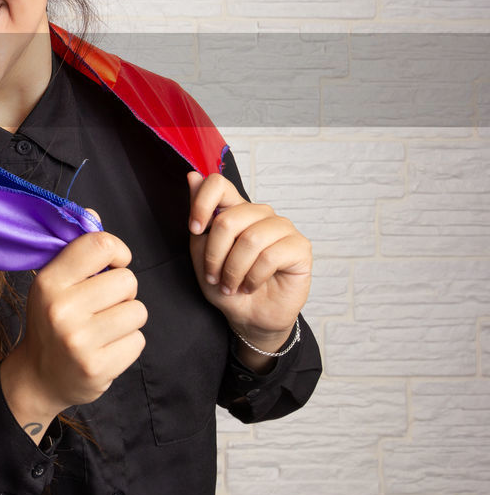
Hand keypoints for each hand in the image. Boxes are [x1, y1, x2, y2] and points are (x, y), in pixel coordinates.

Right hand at [0, 226, 146, 437]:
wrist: (40, 377)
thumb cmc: (52, 321)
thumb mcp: (53, 283)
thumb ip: (76, 250)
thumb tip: (93, 214)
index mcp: (49, 281)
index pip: (100, 245)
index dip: (117, 251)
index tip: (112, 264)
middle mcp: (61, 309)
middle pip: (127, 280)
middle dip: (122, 292)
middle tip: (102, 305)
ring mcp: (79, 341)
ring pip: (137, 311)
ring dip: (127, 318)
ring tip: (104, 327)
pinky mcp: (97, 367)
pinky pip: (138, 340)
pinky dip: (128, 343)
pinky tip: (106, 348)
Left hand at [186, 171, 311, 350]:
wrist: (250, 317)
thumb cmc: (226, 286)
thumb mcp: (201, 255)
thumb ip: (199, 219)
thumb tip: (193, 176)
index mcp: (235, 210)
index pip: (219, 184)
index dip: (202, 203)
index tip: (195, 229)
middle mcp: (260, 214)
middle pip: (229, 219)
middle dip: (215, 254)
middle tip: (214, 277)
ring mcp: (282, 228)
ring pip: (250, 239)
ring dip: (233, 269)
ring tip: (231, 285)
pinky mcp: (300, 247)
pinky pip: (271, 255)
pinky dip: (253, 277)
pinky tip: (250, 286)